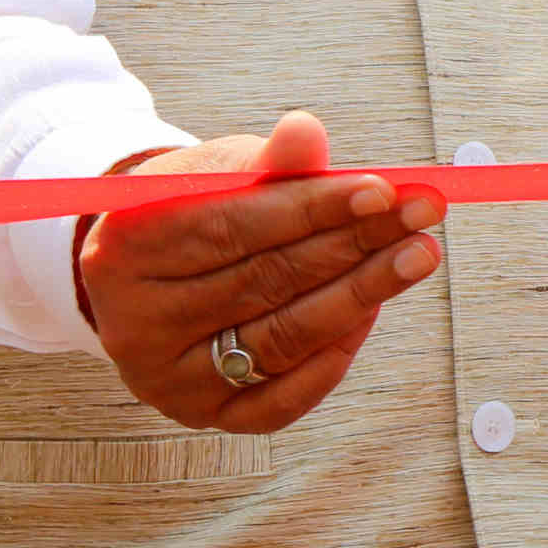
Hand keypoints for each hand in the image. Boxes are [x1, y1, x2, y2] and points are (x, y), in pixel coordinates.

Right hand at [75, 110, 444, 434]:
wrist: (153, 274)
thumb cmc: (196, 211)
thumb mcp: (220, 173)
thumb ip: (267, 162)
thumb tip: (306, 131)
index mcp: (123, 249)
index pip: (234, 227)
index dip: (315, 208)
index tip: (385, 189)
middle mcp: (135, 323)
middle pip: (264, 284)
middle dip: (355, 246)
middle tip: (423, 216)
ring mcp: (164, 379)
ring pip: (280, 340)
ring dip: (361, 295)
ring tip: (418, 255)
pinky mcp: (200, 415)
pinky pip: (278, 400)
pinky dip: (331, 360)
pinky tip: (371, 315)